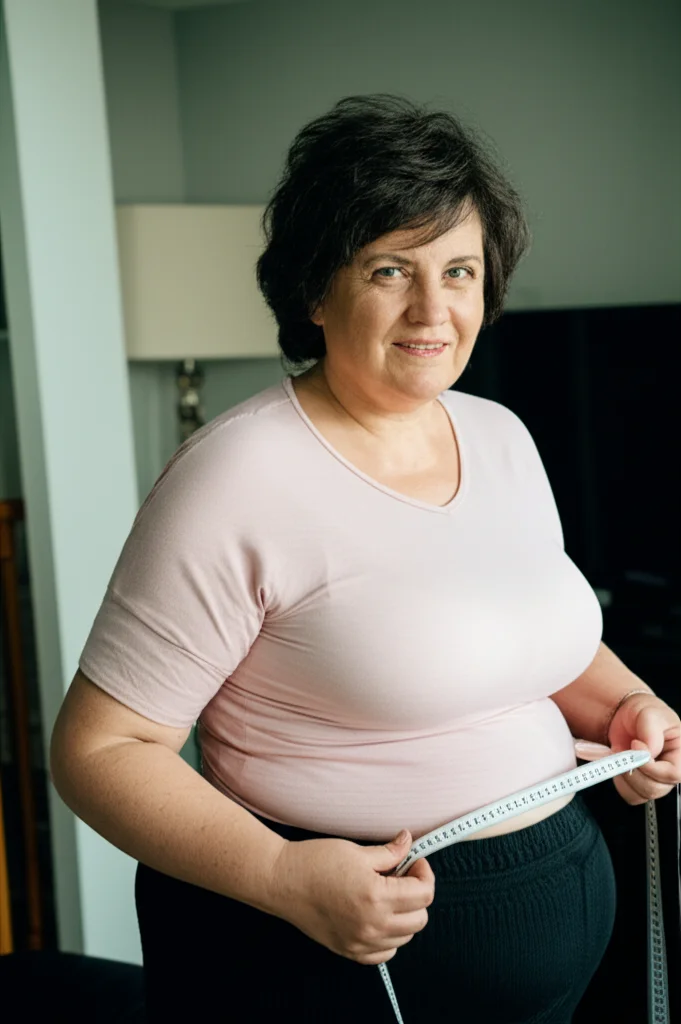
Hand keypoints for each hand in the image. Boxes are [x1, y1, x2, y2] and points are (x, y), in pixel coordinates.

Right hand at [270, 829, 434, 963]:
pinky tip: (378, 916)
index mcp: (377, 897)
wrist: (281, 881)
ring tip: (387, 895)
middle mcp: (372, 925)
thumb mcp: (356, 851)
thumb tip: (408, 842)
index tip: (415, 861)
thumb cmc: (315, 862)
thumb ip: (390, 852)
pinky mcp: (349, 951)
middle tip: (403, 876)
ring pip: (406, 937)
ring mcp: (361, 942)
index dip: (424, 873)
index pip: (424, 894)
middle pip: (420, 918)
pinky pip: (385, 953)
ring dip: (405, 915)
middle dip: (418, 894)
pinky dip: (389, 937)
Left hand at [592, 693, 680, 805]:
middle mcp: (671, 770)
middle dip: (633, 771)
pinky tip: (619, 764)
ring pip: (641, 794)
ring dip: (624, 776)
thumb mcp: (649, 714)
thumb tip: (647, 751)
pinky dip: (620, 782)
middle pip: (654, 788)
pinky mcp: (640, 784)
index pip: (673, 774)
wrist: (627, 716)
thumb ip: (650, 732)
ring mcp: (656, 779)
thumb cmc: (644, 712)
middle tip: (622, 751)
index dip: (651, 766)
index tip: (634, 747)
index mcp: (680, 754)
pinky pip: (630, 794)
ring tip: (620, 754)